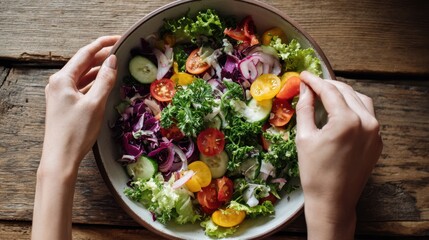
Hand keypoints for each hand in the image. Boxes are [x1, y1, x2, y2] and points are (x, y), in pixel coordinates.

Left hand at [32, 36, 119, 239]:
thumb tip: (112, 60)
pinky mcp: (65, 104)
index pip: (85, 53)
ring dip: (100, 71)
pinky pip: (82, 88)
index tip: (119, 38)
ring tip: (118, 67)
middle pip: (84, 64)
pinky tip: (107, 84)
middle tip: (122, 52)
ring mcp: (61, 94)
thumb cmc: (76, 132)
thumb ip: (105, 80)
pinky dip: (95, 84)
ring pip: (84, 76)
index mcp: (62, 79)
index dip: (103, 44)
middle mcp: (58, 83)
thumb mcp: (95, 104)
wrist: (60, 158)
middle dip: (103, 57)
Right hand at [295, 71, 382, 238]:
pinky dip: (353, 108)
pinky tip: (339, 111)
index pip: (329, 91)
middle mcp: (367, 122)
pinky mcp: (377, 141)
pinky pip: (367, 115)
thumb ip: (305, 108)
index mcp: (347, 120)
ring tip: (325, 95)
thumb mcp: (305, 137)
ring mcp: (375, 132)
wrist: (333, 200)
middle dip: (328, 85)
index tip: (303, 76)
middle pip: (346, 91)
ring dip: (343, 94)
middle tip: (311, 84)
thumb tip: (304, 89)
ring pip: (360, 100)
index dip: (314, 81)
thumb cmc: (314, 172)